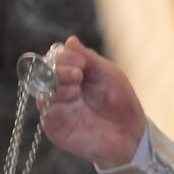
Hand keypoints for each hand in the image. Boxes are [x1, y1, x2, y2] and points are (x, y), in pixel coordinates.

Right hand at [39, 36, 145, 167]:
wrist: (130, 132)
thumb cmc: (121, 102)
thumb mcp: (108, 74)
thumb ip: (89, 59)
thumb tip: (70, 40)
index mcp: (72, 76)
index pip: (56, 60)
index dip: (64, 57)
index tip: (81, 62)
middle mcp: (61, 91)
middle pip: (46, 74)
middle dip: (60, 70)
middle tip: (78, 74)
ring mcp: (57, 110)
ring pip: (43, 92)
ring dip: (58, 85)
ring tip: (77, 87)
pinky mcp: (56, 129)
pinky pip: (46, 114)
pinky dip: (55, 103)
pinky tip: (73, 99)